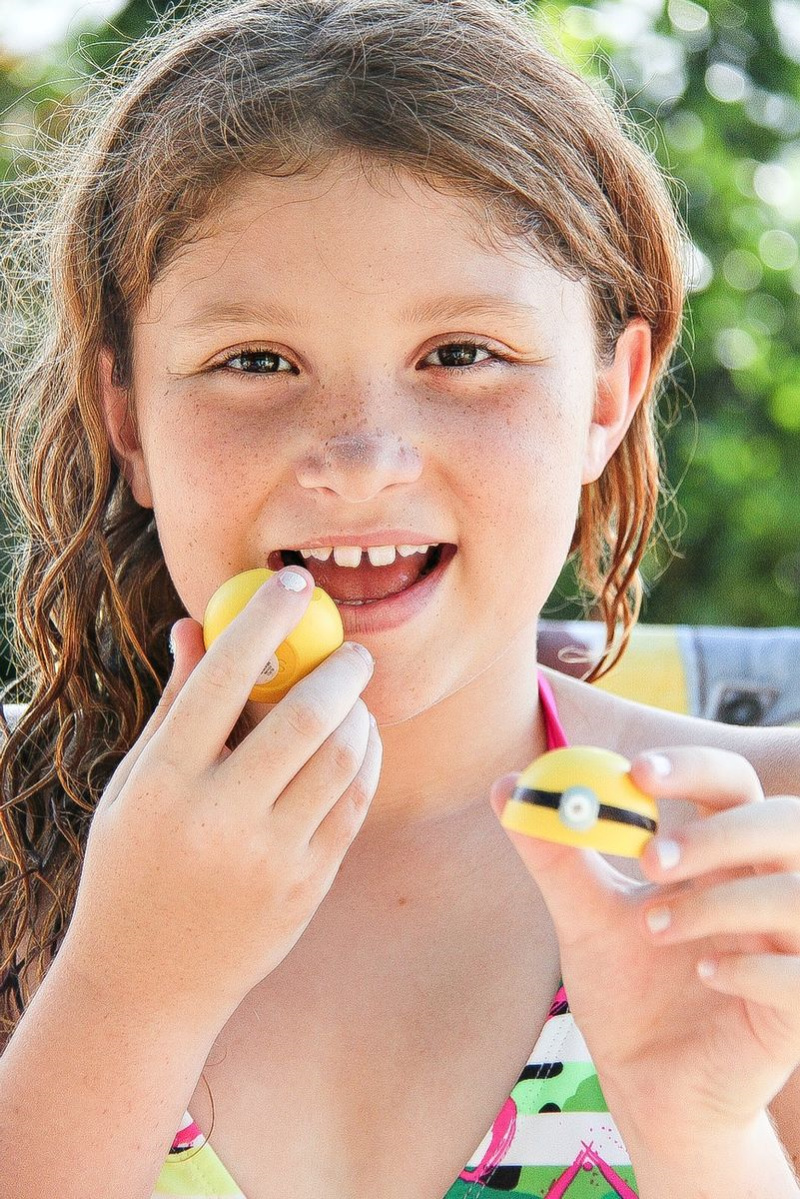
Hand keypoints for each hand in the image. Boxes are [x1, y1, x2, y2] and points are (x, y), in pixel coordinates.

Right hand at [61, 566, 382, 1029]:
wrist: (147, 983)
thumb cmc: (132, 867)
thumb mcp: (136, 785)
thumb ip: (177, 705)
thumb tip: (199, 624)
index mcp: (164, 782)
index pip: (224, 677)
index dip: (265, 619)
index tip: (293, 584)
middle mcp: (219, 818)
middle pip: (305, 717)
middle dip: (340, 668)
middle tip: (352, 651)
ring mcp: (269, 858)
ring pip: (344, 758)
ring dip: (360, 714)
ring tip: (354, 700)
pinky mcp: (307, 887)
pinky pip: (355, 804)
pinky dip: (367, 760)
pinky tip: (360, 742)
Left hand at [489, 746, 799, 1154]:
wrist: (648, 1088)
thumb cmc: (625, 990)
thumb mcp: (581, 916)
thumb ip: (554, 853)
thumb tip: (506, 786)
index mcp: (719, 859)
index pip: (729, 783)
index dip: (693, 768)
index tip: (635, 774)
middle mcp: (763, 892)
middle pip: (783, 823)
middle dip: (717, 832)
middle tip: (647, 858)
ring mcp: (788, 948)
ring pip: (798, 893)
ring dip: (723, 902)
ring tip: (653, 929)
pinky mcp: (795, 1011)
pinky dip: (756, 968)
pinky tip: (706, 976)